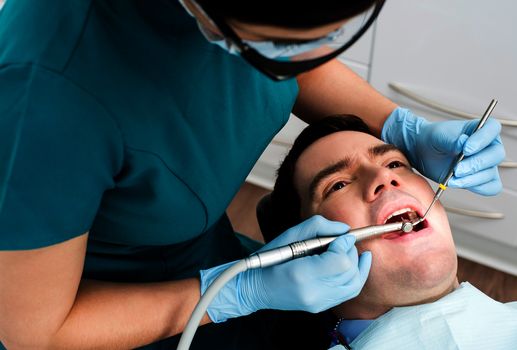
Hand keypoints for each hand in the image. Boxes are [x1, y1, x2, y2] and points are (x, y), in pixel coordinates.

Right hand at [200, 215, 371, 322]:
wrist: (256, 287)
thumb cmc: (271, 257)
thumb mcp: (290, 234)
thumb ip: (319, 226)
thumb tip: (344, 230)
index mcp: (301, 273)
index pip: (340, 261)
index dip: (346, 245)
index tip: (344, 235)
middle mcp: (312, 292)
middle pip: (349, 272)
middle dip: (352, 252)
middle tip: (346, 240)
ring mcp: (318, 303)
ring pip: (354, 284)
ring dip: (359, 265)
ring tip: (357, 252)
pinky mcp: (321, 307)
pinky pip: (348, 293)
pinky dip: (356, 277)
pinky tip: (357, 265)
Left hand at [382, 107, 504, 194]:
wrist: (423, 152)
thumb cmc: (434, 139)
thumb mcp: (439, 135)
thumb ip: (452, 139)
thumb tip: (464, 142)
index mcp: (482, 128)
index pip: (493, 129)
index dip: (482, 140)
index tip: (466, 149)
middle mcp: (489, 146)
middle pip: (495, 155)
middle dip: (475, 164)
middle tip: (457, 169)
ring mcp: (487, 164)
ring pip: (491, 174)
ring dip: (471, 179)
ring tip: (452, 178)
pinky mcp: (481, 179)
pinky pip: (489, 188)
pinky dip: (475, 188)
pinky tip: (458, 183)